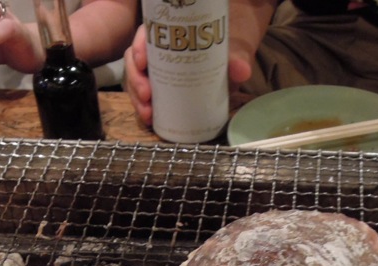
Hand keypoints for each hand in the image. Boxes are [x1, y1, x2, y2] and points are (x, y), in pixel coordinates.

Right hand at [123, 25, 253, 126]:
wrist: (233, 57)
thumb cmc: (228, 46)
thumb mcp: (233, 47)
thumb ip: (238, 57)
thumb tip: (241, 71)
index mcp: (170, 34)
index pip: (146, 36)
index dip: (139, 48)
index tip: (143, 62)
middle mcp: (159, 51)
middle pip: (136, 61)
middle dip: (136, 80)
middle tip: (147, 95)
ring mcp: (159, 71)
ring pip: (138, 80)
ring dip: (137, 98)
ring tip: (148, 114)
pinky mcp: (162, 89)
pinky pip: (145, 96)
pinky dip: (144, 108)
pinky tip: (149, 119)